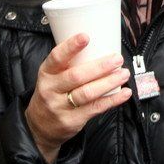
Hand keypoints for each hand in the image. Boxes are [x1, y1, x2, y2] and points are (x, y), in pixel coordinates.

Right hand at [24, 34, 131, 163]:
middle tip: (117, 59)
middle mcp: (51, 89)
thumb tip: (99, 43)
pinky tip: (124, 93)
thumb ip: (69, 63)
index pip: (56, 58)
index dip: (70, 47)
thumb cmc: (52, 92)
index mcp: (46, 73)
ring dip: (109, 82)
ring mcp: (60, 107)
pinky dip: (112, 100)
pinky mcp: (72, 121)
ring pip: (87, 93)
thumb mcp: (52, 76)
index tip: (86, 37)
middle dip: (100, 67)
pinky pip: (95, 108)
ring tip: (123, 73)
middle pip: (76, 76)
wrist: (40, 126)